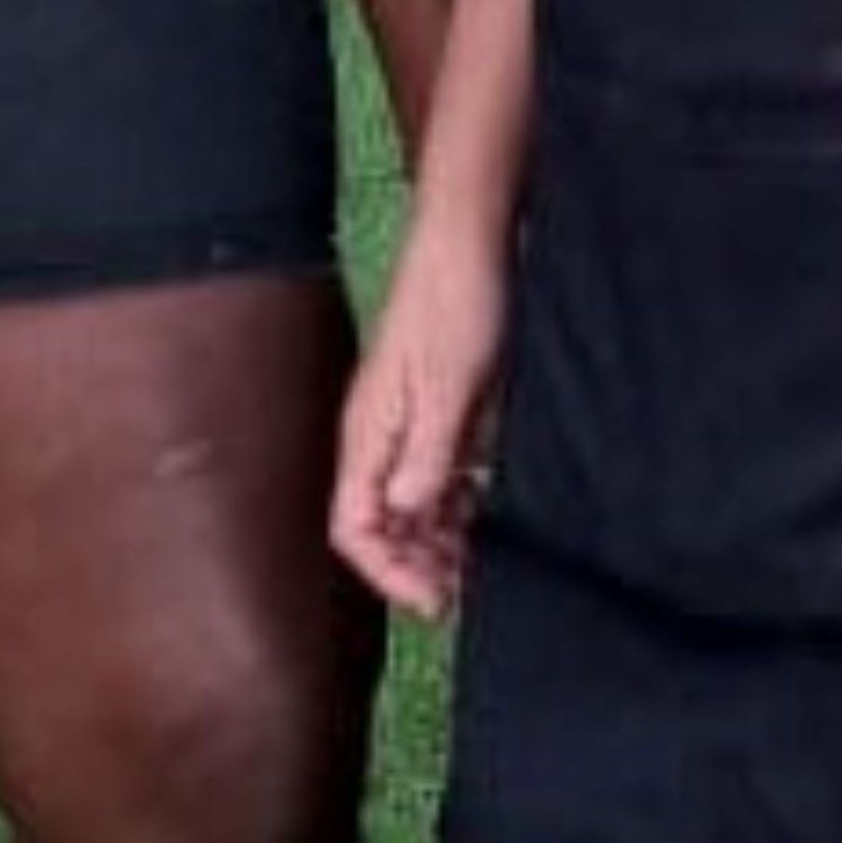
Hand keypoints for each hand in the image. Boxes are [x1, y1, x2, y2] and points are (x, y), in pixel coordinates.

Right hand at [332, 214, 505, 619]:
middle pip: (382, 525)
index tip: (434, 601)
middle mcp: (384, 437)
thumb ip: (425, 451)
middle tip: (463, 597)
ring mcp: (414, 425)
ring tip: (478, 573)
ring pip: (415, 506)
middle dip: (415, 566)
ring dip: (439, 543)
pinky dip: (460, 507)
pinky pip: (443, 477)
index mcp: (369, 434)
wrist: (472, 242)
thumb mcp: (448, 384)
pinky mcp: (445, 411)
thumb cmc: (454, 304)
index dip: (387, 571)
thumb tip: (404, 512)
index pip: (354, 526)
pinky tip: (487, 524)